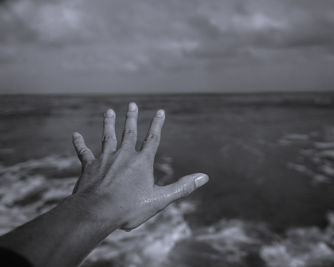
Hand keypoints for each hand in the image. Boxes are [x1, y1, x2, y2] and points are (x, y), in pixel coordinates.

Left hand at [71, 103, 208, 230]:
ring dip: (108, 123)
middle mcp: (124, 155)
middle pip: (129, 132)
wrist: (97, 212)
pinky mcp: (89, 167)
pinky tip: (75, 135)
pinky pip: (84, 152)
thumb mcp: (161, 199)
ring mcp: (105, 159)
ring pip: (108, 136)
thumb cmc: (129, 207)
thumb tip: (204, 177)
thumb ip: (182, 187)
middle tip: (132, 104)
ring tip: (108, 111)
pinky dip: (79, 143)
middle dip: (131, 118)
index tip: (160, 111)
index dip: (158, 124)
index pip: (153, 138)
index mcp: (142, 161)